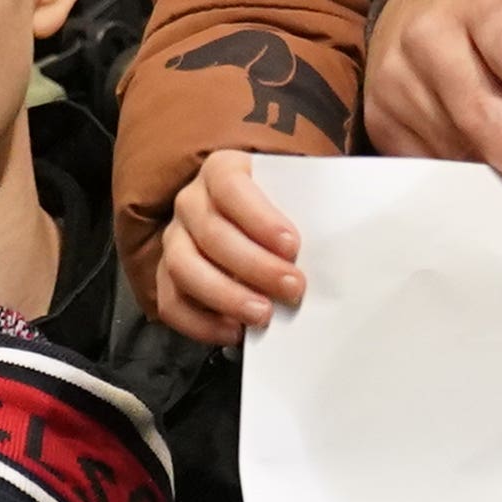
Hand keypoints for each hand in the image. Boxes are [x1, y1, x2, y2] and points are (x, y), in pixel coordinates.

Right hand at [147, 151, 306, 342]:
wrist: (258, 219)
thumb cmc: (281, 208)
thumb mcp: (297, 194)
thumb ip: (310, 209)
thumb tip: (334, 241)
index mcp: (222, 171)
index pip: (232, 187)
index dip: (260, 218)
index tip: (292, 246)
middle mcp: (191, 202)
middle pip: (212, 233)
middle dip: (254, 266)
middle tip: (292, 288)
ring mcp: (175, 239)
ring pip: (184, 268)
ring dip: (225, 296)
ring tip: (263, 315)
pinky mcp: (168, 275)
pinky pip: (171, 302)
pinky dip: (200, 323)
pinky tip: (234, 331)